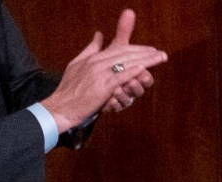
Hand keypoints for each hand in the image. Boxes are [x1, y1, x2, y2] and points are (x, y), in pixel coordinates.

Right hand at [42, 11, 168, 130]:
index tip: (151, 49)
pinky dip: (132, 72)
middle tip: (161, 53)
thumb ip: (90, 49)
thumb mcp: (77, 64)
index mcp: (93, 58)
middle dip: (145, 53)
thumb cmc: (69, 89)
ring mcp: (99, 74)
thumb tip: (99, 35)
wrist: (60, 107)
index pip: (119, 49)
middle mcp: (97, 63)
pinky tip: (144, 69)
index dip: (137, 48)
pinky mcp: (102, 87)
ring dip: (145, 60)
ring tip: (159, 58)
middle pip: (125, 54)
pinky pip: (119, 77)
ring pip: (125, 63)